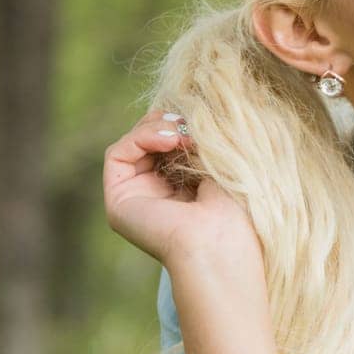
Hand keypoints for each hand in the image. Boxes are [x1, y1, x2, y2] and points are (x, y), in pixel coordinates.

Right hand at [102, 109, 261, 272]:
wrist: (221, 241)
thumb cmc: (235, 207)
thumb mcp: (222, 161)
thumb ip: (199, 136)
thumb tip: (180, 112)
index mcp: (187, 188)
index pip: (174, 141)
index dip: (184, 123)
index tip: (207, 119)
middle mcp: (158, 194)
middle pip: (150, 139)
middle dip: (169, 122)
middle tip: (192, 123)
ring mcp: (137, 198)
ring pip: (133, 143)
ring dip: (157, 128)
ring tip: (184, 133)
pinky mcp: (118, 200)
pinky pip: (118, 154)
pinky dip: (141, 138)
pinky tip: (169, 140)